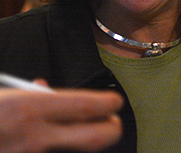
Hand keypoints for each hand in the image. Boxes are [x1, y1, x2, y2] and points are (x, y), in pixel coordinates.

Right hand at [0, 88, 122, 152]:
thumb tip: (45, 89)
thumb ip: (27, 94)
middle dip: (112, 129)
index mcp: (26, 109)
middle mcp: (33, 138)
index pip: (85, 106)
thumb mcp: (2, 95)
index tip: (115, 101)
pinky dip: (60, 147)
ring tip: (79, 128)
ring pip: (77, 149)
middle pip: (95, 138)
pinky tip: (52, 141)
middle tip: (111, 121)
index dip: (109, 103)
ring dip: (82, 138)